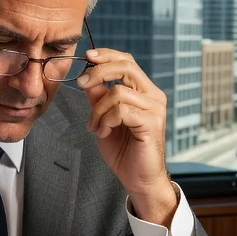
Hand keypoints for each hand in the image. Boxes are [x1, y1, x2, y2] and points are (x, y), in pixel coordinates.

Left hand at [77, 48, 177, 225]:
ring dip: (98, 109)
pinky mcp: (151, 122)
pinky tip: (103, 133)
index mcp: (144, 91)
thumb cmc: (124, 152)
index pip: (127, 62)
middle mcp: (153, 96)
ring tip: (95, 127)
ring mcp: (155, 108)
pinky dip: (106, 120)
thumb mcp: (104, 120)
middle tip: (81, 84)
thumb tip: (87, 79)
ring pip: (118, 92)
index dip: (107, 55)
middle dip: (99, 72)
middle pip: (126, 66)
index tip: (87, 57)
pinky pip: (121, 110)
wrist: (138, 180)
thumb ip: (99, 99)